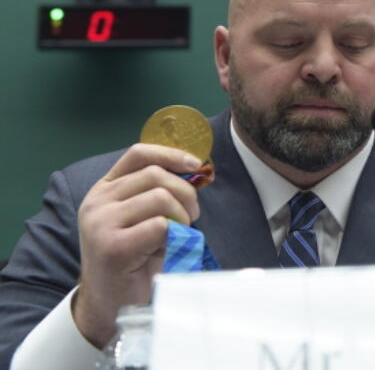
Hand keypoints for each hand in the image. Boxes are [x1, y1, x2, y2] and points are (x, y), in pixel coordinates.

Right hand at [72, 144, 202, 347]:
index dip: (170, 153)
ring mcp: (100, 223)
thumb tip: (196, 169)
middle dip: (186, 192)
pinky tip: (165, 250)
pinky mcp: (112, 246)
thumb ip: (159, 192)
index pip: (138, 153)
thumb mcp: (144, 217)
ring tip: (177, 235)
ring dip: (181, 216)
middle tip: (191, 217)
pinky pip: (160, 225)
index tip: (195, 165)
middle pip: (156, 174)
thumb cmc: (135, 259)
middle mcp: (97, 202)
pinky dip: (174, 235)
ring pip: (160, 197)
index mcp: (105, 190)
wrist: (111, 303)